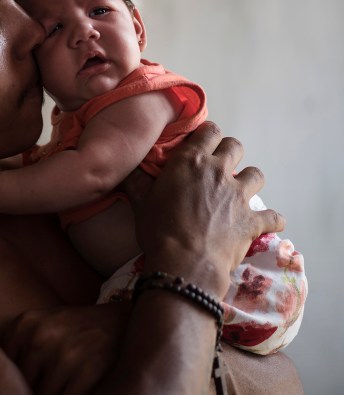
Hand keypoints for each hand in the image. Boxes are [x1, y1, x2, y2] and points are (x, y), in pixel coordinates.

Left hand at [1, 303, 127, 394]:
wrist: (127, 324)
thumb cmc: (78, 333)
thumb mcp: (42, 326)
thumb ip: (15, 349)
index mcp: (24, 324)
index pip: (3, 369)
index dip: (16, 381)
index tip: (29, 382)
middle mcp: (40, 336)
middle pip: (21, 386)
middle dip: (34, 393)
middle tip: (51, 389)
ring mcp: (65, 354)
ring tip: (66, 392)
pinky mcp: (89, 372)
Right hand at [136, 123, 284, 295]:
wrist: (185, 263)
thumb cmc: (158, 230)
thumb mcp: (139, 202)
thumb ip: (134, 180)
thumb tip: (121, 167)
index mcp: (191, 162)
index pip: (209, 131)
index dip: (207, 135)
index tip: (201, 143)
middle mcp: (219, 172)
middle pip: (235, 146)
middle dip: (229, 152)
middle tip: (218, 166)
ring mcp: (239, 196)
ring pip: (256, 174)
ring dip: (249, 180)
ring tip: (239, 191)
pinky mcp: (253, 220)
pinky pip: (273, 216)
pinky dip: (271, 219)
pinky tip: (266, 223)